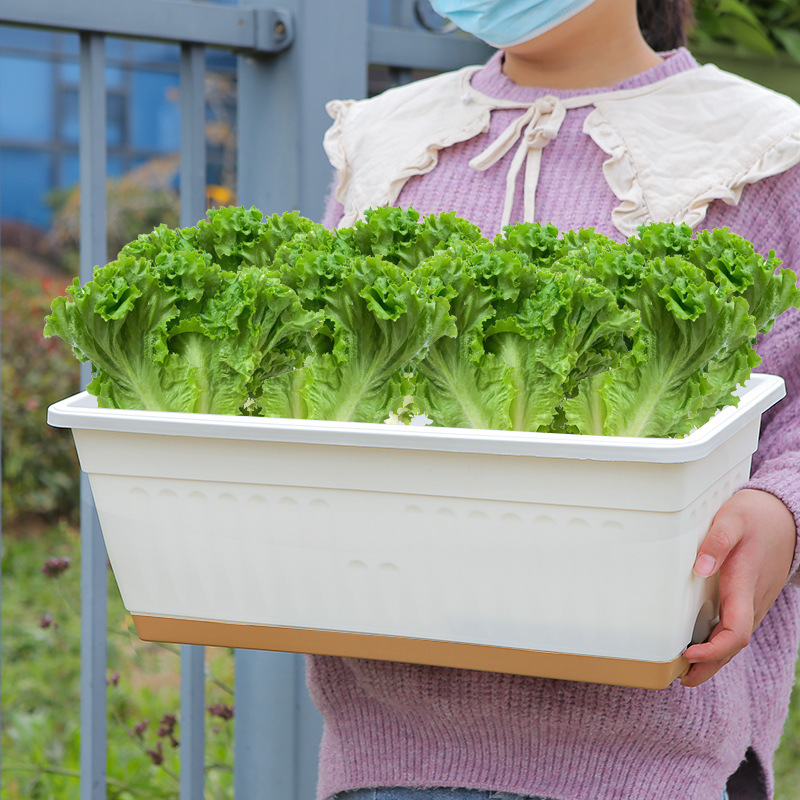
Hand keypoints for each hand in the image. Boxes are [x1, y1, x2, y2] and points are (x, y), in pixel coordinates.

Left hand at [681, 489, 795, 686]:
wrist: (784, 517)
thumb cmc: (755, 517)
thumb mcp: (733, 519)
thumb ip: (717, 541)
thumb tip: (700, 567)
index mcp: (745, 585)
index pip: (735, 632)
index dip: (714, 650)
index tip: (688, 654)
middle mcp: (752, 600)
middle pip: (733, 645)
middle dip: (710, 665)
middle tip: (680, 677)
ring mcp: (753, 602)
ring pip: (735, 639)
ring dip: (713, 657)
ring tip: (684, 669)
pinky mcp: (749, 599)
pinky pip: (736, 628)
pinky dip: (719, 642)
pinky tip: (699, 644)